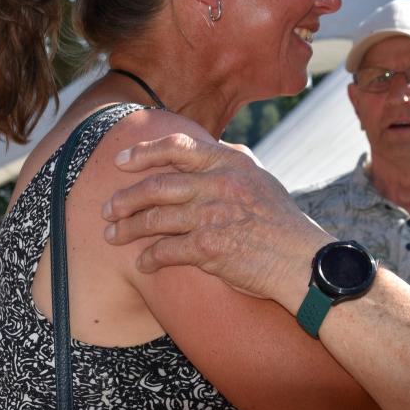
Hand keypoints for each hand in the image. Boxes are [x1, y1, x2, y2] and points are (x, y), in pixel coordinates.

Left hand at [101, 134, 333, 311]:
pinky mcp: (209, 249)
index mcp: (230, 162)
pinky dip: (149, 258)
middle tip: (108, 209)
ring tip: (112, 236)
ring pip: (155, 219)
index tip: (121, 162)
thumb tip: (203, 148)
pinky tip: (142, 263)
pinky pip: (166, 251)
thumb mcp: (259, 178)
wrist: (301, 260)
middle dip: (125, 198)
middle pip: (157, 185)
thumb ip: (229, 161)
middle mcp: (219, 184)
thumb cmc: (280, 221)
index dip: (144, 152)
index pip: (178, 147)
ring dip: (128, 229)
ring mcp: (212, 216)